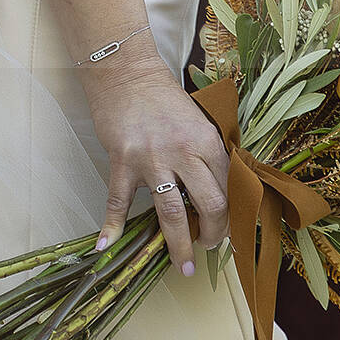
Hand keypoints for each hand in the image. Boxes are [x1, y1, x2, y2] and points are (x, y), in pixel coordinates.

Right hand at [84, 57, 228, 270]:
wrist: (126, 73)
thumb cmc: (164, 98)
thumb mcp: (198, 123)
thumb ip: (207, 156)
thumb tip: (218, 195)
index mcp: (207, 141)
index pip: (229, 188)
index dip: (232, 216)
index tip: (230, 231)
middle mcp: (183, 151)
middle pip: (210, 205)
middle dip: (214, 235)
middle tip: (209, 249)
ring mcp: (151, 158)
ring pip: (172, 212)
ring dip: (178, 245)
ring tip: (184, 266)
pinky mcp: (123, 160)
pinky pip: (119, 200)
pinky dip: (112, 226)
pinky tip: (107, 245)